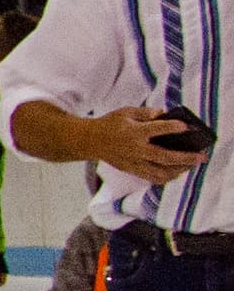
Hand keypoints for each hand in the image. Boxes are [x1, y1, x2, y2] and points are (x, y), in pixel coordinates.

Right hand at [90, 110, 205, 186]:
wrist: (89, 141)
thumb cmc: (109, 124)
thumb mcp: (126, 112)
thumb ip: (146, 112)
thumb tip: (164, 114)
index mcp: (134, 132)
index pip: (157, 129)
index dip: (173, 127)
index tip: (186, 127)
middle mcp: (136, 149)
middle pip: (166, 157)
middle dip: (186, 157)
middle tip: (201, 156)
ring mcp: (134, 162)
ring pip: (162, 172)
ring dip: (180, 169)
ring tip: (190, 165)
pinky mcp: (132, 169)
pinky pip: (154, 178)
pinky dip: (168, 177)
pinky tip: (176, 172)